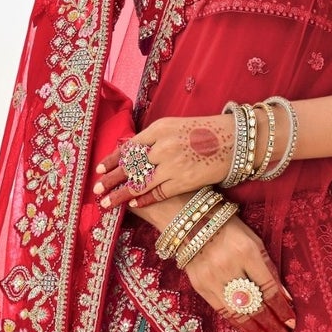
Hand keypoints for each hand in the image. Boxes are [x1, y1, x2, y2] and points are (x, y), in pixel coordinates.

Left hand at [94, 113, 234, 209]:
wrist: (235, 141)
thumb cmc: (205, 133)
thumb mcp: (176, 127)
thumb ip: (154, 139)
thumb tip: (130, 152)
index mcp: (159, 129)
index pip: (129, 147)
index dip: (112, 160)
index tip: (99, 169)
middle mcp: (163, 146)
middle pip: (129, 166)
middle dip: (111, 179)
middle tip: (96, 188)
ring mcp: (172, 165)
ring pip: (139, 182)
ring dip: (120, 194)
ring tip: (107, 202)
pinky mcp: (183, 181)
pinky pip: (157, 193)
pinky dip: (144, 199)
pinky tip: (133, 203)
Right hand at [181, 215, 295, 331]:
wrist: (190, 223)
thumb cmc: (230, 230)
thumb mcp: (254, 241)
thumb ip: (267, 268)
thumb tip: (283, 297)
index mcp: (247, 251)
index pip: (268, 288)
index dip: (281, 308)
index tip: (292, 322)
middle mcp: (229, 267)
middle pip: (254, 304)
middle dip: (272, 326)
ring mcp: (212, 278)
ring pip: (238, 312)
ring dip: (257, 331)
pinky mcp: (200, 286)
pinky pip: (223, 311)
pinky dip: (238, 325)